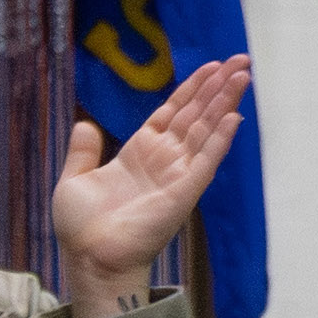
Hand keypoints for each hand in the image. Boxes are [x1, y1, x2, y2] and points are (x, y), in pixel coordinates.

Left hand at [48, 52, 251, 311]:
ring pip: (206, 129)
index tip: (211, 67)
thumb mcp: (74, 179)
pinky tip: (234, 115)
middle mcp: (163, 159)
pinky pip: (207, 158)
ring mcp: (177, 174)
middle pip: (196, 114)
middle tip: (240, 60)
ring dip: (225, 102)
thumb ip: (83, 151)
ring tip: (242, 75)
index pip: (172, 112)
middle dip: (217, 86)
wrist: (90, 257)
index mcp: (139, 153)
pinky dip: (221, 137)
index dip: (191, 89)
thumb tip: (84, 124)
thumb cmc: (82, 227)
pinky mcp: (184, 191)